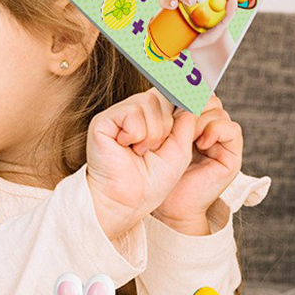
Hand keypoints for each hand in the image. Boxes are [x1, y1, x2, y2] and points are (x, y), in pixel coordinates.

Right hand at [86, 88, 196, 239]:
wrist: (129, 201)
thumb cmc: (150, 182)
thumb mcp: (179, 149)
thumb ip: (186, 121)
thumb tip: (191, 95)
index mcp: (150, 119)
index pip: (168, 94)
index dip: (180, 101)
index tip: (190, 105)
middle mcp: (133, 114)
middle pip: (161, 95)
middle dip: (166, 126)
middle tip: (153, 149)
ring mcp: (117, 116)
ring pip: (148, 102)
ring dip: (152, 133)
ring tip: (140, 151)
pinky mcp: (103, 121)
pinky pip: (132, 112)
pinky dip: (136, 134)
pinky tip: (126, 147)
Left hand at [153, 93, 242, 233]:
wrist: (169, 206)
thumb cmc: (158, 175)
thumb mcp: (157, 138)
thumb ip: (165, 114)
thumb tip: (166, 85)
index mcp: (189, 122)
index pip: (194, 92)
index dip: (185, 90)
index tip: (171, 90)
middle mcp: (207, 128)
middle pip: (207, 96)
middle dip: (190, 103)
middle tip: (175, 117)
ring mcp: (220, 140)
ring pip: (217, 110)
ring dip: (199, 118)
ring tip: (186, 135)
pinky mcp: (231, 154)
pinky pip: (231, 129)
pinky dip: (215, 130)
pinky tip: (201, 142)